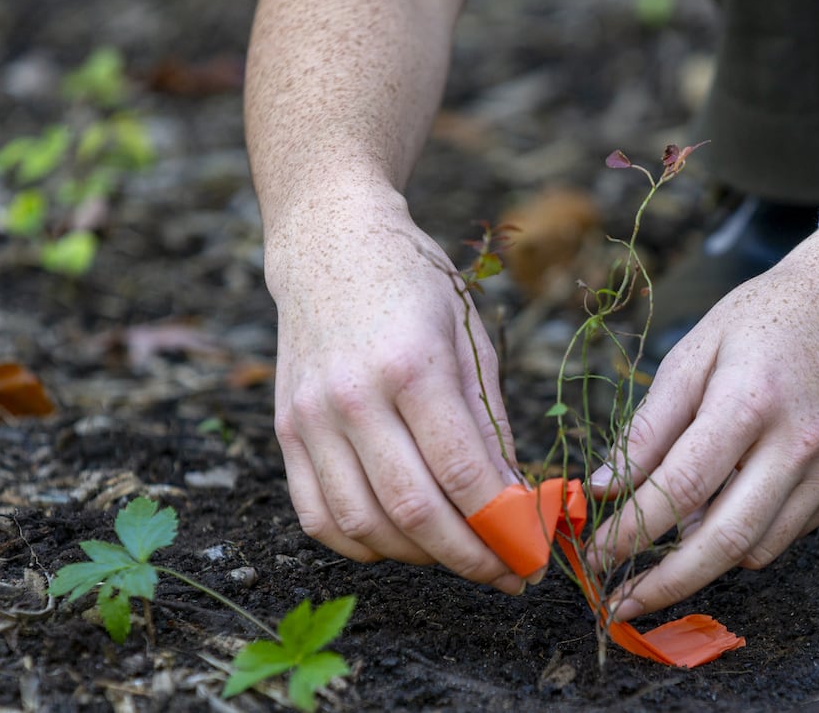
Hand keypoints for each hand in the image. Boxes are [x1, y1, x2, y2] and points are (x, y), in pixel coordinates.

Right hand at [265, 193, 528, 593]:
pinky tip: (401, 542)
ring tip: (459, 553)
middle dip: (469, 557)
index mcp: (412, 367)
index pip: (462, 472)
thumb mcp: (472, 341)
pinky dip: (363, 544)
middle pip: (412, 510)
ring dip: (419, 557)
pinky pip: (319, 516)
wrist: (329, 243)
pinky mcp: (284, 432)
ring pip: (364, 524)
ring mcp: (310, 418)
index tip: (533, 555)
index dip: (503, 527)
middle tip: (507, 574)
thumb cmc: (414, 287)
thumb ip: (491, 425)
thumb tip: (517, 503)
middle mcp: (353, 397)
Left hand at [591, 225, 818, 619]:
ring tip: (668, 538)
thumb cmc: (761, 321)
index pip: (678, 487)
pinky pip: (785, 533)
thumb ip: (648, 425)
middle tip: (620, 604)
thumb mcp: (692, 352)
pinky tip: (725, 504)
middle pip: (724, 540)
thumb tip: (600, 489)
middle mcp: (798, 443)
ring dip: (704, 558)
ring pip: (756, 549)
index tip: (594, 557)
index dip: (630, 531)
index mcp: (748, 402)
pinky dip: (746, 535)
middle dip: (665, 584)